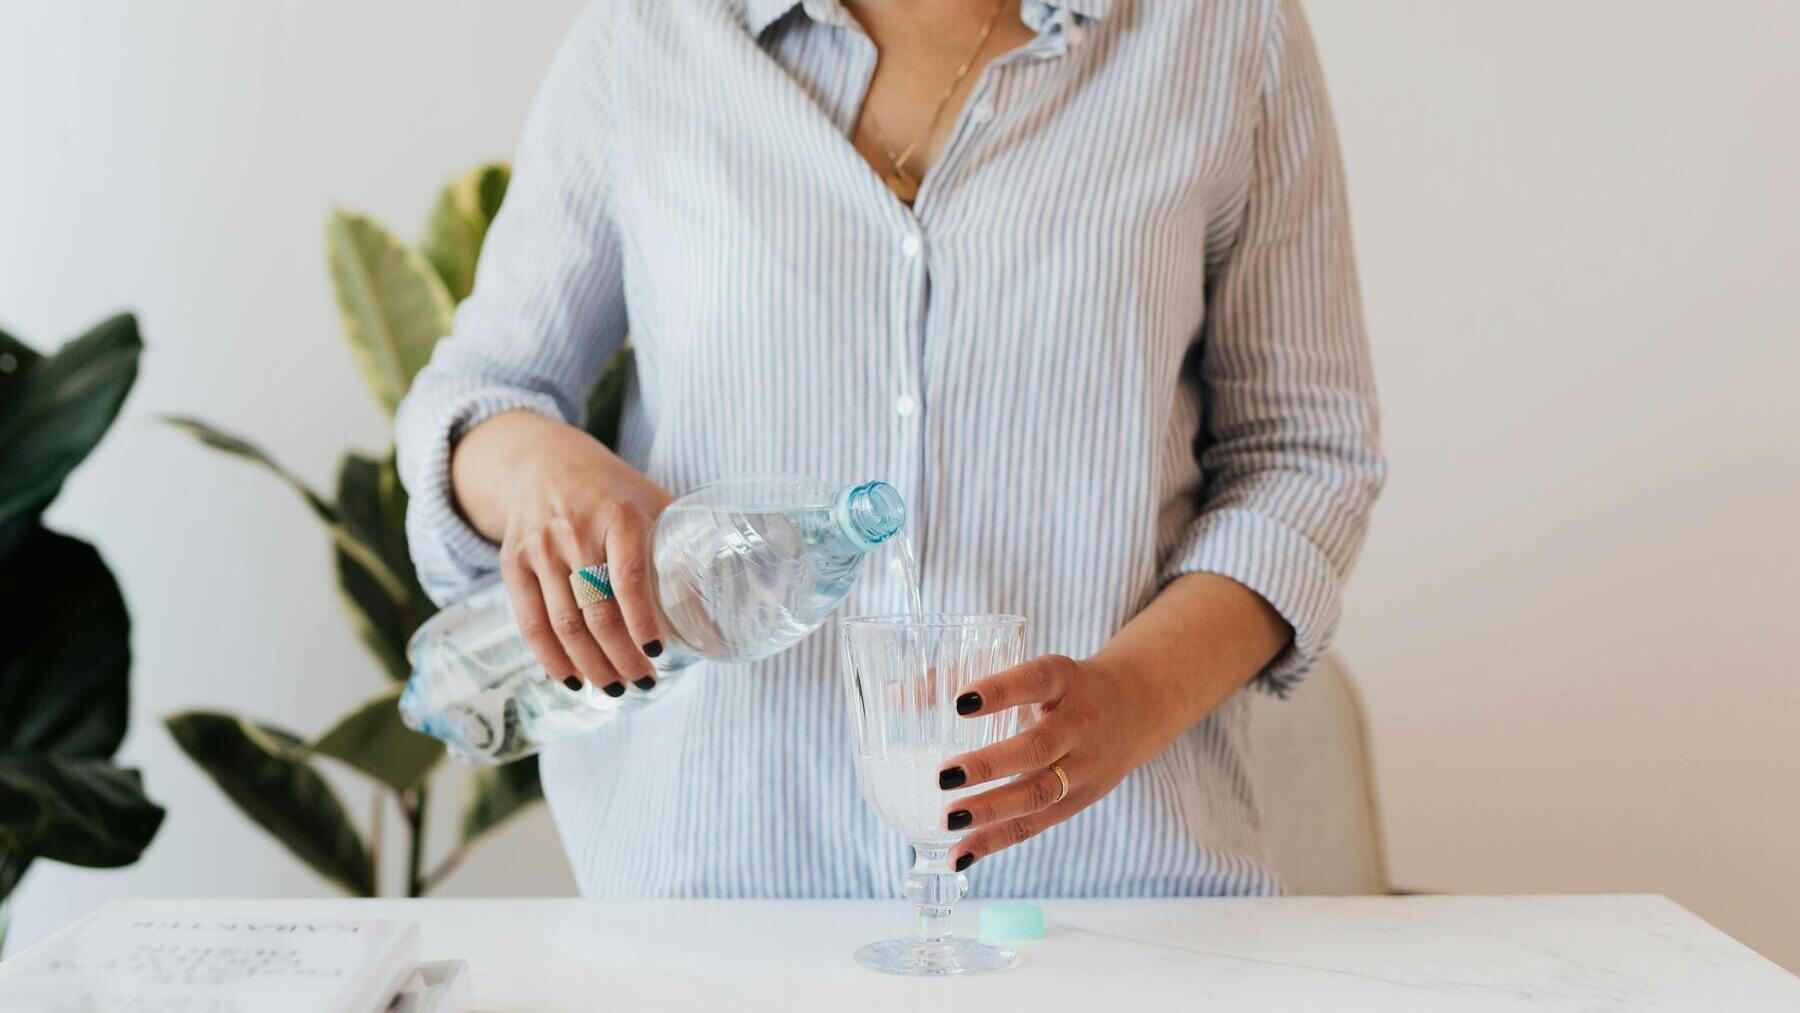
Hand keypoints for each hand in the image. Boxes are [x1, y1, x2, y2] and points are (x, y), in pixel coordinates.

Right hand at [451, 410, 673, 695]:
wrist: (545, 463)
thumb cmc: (613, 492)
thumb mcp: (653, 502)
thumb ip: (683, 545)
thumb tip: (724, 604)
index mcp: (619, 515)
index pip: (628, 575)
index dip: (643, 620)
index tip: (659, 653)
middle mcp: (575, 532)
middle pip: (597, 611)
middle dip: (622, 657)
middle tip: (644, 682)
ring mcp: (540, 549)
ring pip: (564, 623)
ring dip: (592, 665)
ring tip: (617, 689)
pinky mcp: (514, 564)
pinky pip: (530, 622)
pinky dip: (551, 658)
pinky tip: (572, 680)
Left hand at [935, 654, 1191, 871]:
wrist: (1134, 708)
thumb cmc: (1060, 687)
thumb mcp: (1032, 671)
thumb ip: (966, 678)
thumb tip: (895, 695)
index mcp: (1065, 679)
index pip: (1036, 682)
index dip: (1001, 692)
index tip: (959, 701)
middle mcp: (1079, 724)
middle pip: (1037, 749)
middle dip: (989, 766)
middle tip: (942, 775)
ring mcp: (1082, 768)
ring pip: (1038, 794)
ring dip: (991, 811)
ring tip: (948, 820)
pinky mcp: (1077, 801)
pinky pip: (1034, 825)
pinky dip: (996, 842)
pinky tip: (960, 855)